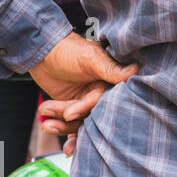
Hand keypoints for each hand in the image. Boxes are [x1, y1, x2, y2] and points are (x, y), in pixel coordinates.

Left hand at [32, 33, 138, 155]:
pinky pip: (70, 123)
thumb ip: (111, 69)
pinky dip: (60, 127)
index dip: (88, 107)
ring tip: (46, 120)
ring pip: (80, 122)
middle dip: (76, 121)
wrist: (41, 51)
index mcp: (111, 82)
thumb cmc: (67, 49)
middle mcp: (102, 94)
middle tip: (63, 117)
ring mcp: (87, 103)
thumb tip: (135, 70)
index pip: (105, 102)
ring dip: (63, 125)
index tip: (70, 112)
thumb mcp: (90, 58)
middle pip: (93, 116)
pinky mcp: (74, 109)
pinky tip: (49, 126)